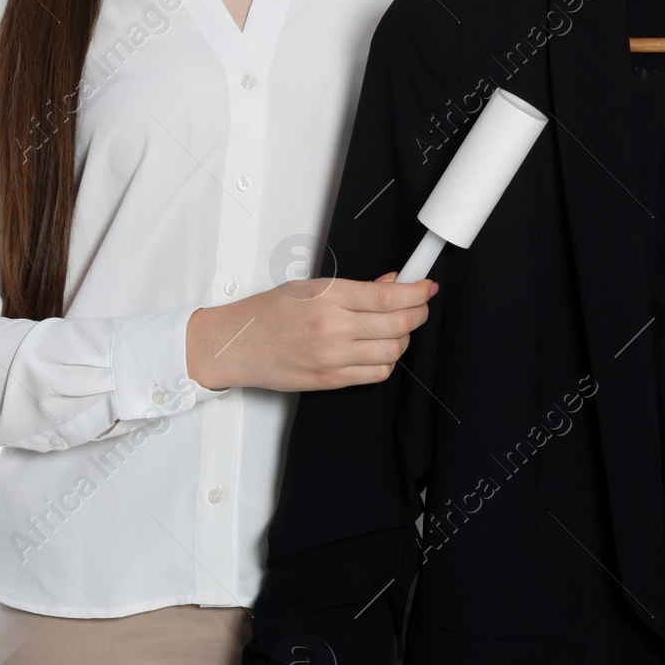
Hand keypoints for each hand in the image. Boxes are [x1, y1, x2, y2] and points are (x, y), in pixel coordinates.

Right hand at [186, 272, 437, 391]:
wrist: (237, 345)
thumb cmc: (269, 311)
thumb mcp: (310, 286)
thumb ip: (356, 288)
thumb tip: (393, 284)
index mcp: (328, 296)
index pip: (389, 297)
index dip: (417, 292)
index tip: (427, 287)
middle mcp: (333, 327)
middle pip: (398, 325)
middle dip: (419, 314)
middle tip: (420, 306)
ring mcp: (332, 357)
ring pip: (393, 351)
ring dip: (404, 338)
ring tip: (397, 327)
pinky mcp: (330, 381)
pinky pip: (376, 374)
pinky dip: (387, 361)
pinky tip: (379, 350)